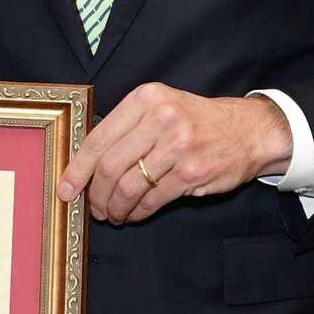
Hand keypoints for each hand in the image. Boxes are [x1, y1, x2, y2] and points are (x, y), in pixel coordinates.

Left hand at [58, 85, 292, 223]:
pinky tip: (135, 214)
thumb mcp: (160, 108)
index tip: (66, 187)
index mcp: (146, 99)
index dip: (77, 168)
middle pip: (111, 166)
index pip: (99, 138)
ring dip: (116, 207)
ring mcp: (178, 145)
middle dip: (96, 194)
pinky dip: (139, 212)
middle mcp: (161, 118)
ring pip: (130, 186)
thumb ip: (127, 128)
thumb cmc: (195, 121)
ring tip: (114, 214)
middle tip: (94, 207)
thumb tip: (86, 164)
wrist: (248, 130)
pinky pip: (153, 198)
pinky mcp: (192, 171)